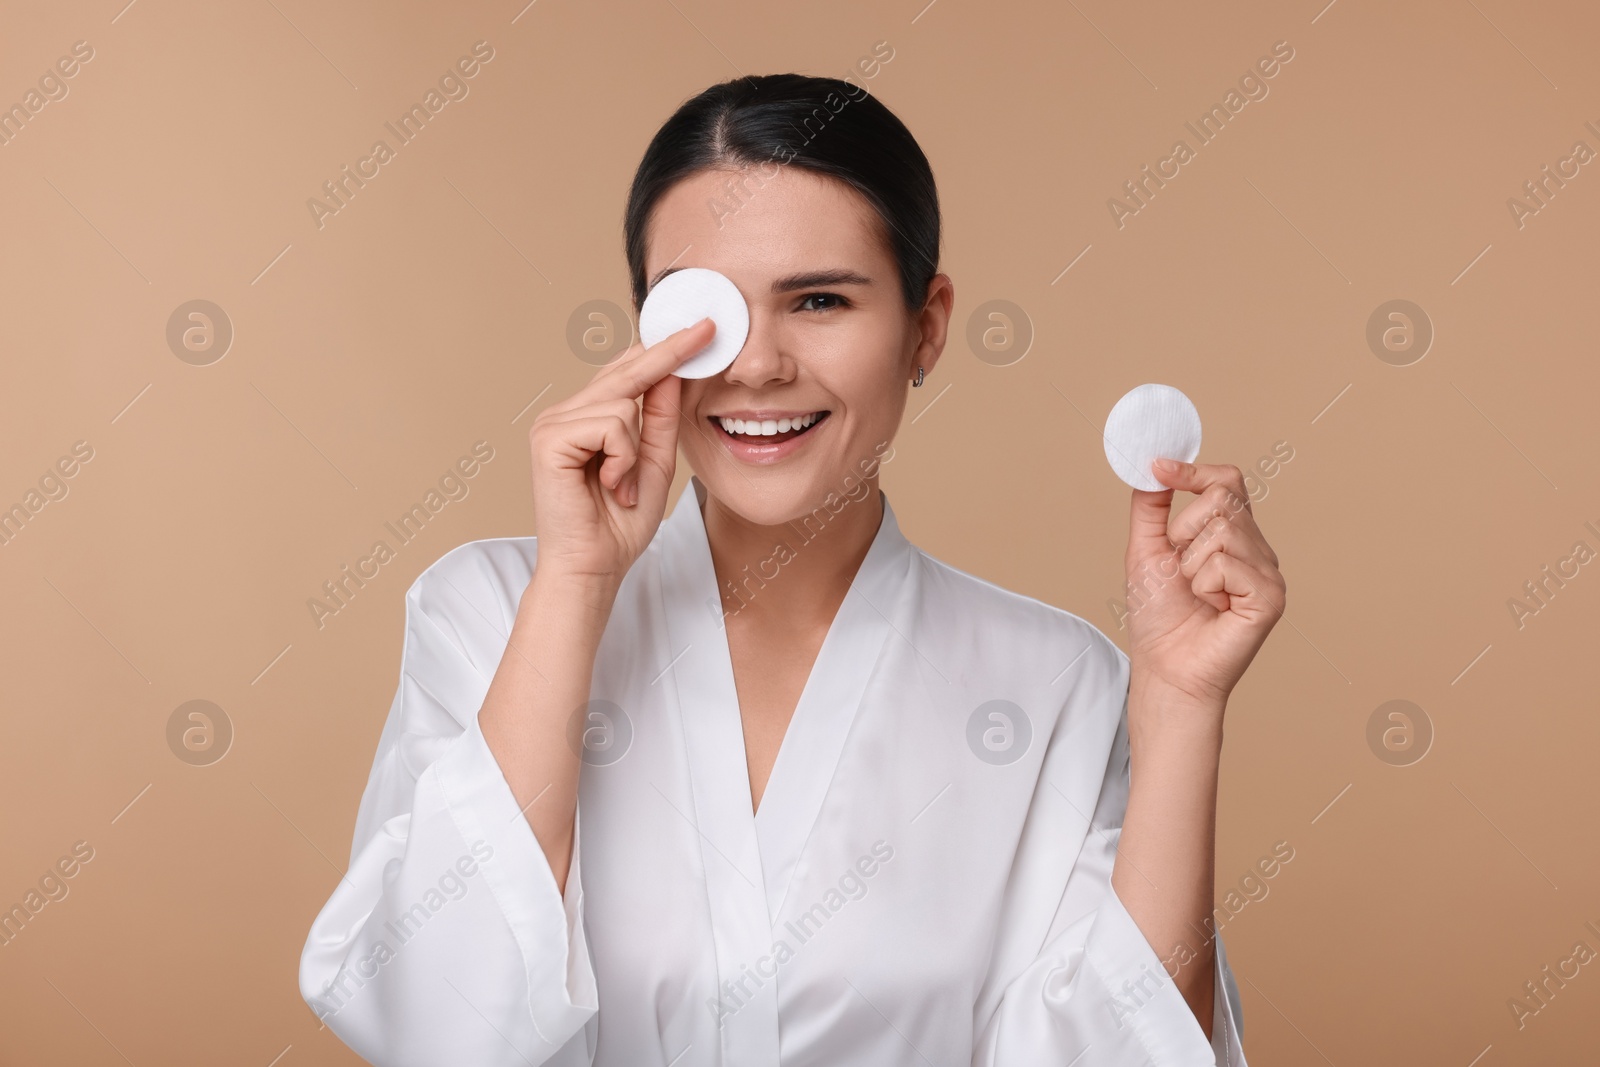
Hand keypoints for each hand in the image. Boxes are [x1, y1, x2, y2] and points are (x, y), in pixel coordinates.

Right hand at [527, 317, 714, 585]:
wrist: (594, 567)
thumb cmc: (619, 524)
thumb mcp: (654, 462)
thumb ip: (660, 418)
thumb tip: (675, 371)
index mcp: (587, 417)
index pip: (628, 371)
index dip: (665, 349)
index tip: (703, 328)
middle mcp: (566, 413)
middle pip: (625, 370)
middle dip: (669, 355)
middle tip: (708, 329)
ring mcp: (553, 422)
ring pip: (623, 401)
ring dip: (634, 450)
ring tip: (621, 484)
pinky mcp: (549, 438)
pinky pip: (611, 424)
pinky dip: (622, 458)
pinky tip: (609, 484)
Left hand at [1123, 460, 1285, 712]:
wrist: (1165, 669)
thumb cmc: (1159, 617)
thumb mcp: (1146, 550)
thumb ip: (1151, 507)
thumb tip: (1152, 465)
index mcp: (1232, 535)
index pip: (1227, 481)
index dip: (1193, 471)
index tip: (1159, 468)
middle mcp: (1256, 548)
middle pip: (1222, 498)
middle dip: (1184, 531)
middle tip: (1182, 570)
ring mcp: (1268, 572)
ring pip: (1221, 530)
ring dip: (1191, 564)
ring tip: (1197, 593)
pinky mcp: (1270, 597)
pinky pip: (1226, 564)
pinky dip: (1204, 585)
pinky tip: (1212, 607)